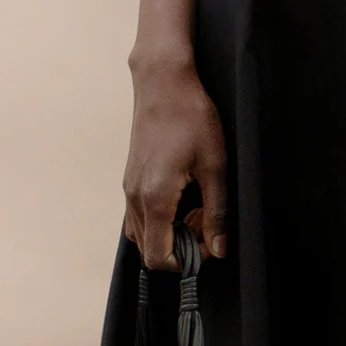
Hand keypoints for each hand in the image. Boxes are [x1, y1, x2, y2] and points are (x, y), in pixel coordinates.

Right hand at [123, 55, 228, 268]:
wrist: (163, 83)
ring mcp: (128, 188)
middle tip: (206, 219)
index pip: (158, 258)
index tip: (209, 242)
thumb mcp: (215, 166)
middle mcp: (134, 198)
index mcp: (155, 198)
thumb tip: (218, 249)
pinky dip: (160, 218)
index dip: (185, 262)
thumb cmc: (192, 119)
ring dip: (170, 232)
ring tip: (196, 207)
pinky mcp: (130, 179)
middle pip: (148, 250)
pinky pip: (139, 215)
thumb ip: (216, 212)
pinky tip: (183, 195)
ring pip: (143, 233)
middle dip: (180, 247)